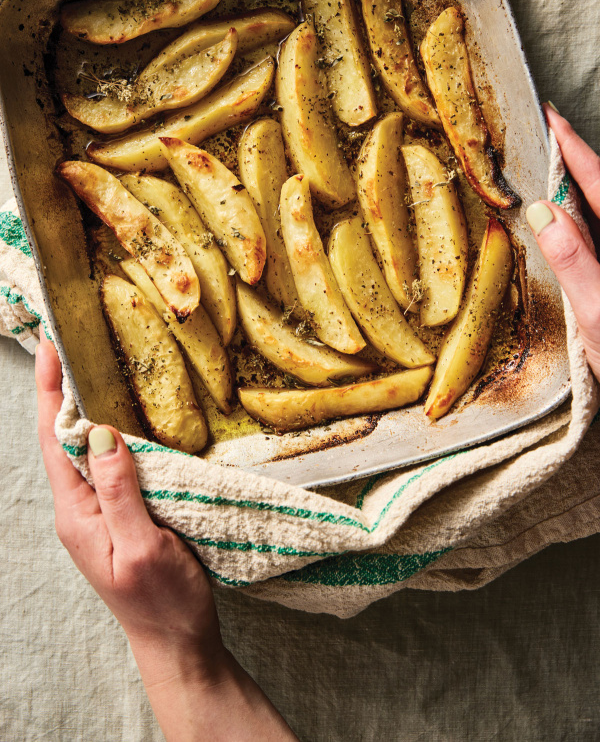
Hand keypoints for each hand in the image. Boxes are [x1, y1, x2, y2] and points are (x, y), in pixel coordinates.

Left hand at [35, 336, 297, 740]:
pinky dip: (113, 433)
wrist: (178, 643)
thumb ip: (119, 492)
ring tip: (95, 369)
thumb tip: (100, 434)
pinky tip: (128, 419)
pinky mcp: (121, 516)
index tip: (51, 347)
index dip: (50, 392)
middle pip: (64, 439)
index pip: (55, 441)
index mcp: (78, 514)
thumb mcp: (142, 547)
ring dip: (88, 409)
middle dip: (63, 391)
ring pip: (86, 450)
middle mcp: (81, 509)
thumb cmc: (162, 602)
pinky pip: (110, 465)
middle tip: (73, 344)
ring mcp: (99, 513)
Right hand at [526, 104, 599, 380]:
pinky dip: (585, 220)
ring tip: (554, 171)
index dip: (574, 150)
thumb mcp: (598, 314)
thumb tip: (544, 211)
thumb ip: (575, 261)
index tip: (551, 118)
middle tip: (548, 136)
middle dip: (577, 162)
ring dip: (582, 190)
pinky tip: (570, 223)